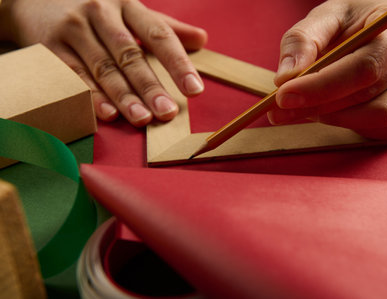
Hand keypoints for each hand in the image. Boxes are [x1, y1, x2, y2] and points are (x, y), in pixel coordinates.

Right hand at [0, 0, 206, 126]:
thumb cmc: (96, 10)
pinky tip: (109, 114)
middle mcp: (102, 13)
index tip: (194, 89)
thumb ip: (164, 26)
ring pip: (104, 68)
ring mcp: (75, 28)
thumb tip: (202, 39)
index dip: (178, 63)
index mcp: (128, 5)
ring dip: (124, 96)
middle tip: (167, 112)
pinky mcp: (51, 45)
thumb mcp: (130, 10)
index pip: (159, 34)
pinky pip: (74, 75)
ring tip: (143, 119)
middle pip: (130, 55)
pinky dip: (92, 96)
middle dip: (150, 86)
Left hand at [269, 0, 386, 139]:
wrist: (379, 25)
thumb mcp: (325, 17)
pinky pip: (385, 130)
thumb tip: (285, 77)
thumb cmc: (352, 21)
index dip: (321, 86)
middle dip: (316, 106)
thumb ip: (302, 41)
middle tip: (280, 111)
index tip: (283, 96)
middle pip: (366, 93)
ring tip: (306, 108)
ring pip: (377, 116)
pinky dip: (354, 127)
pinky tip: (332, 113)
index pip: (363, 65)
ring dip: (334, 118)